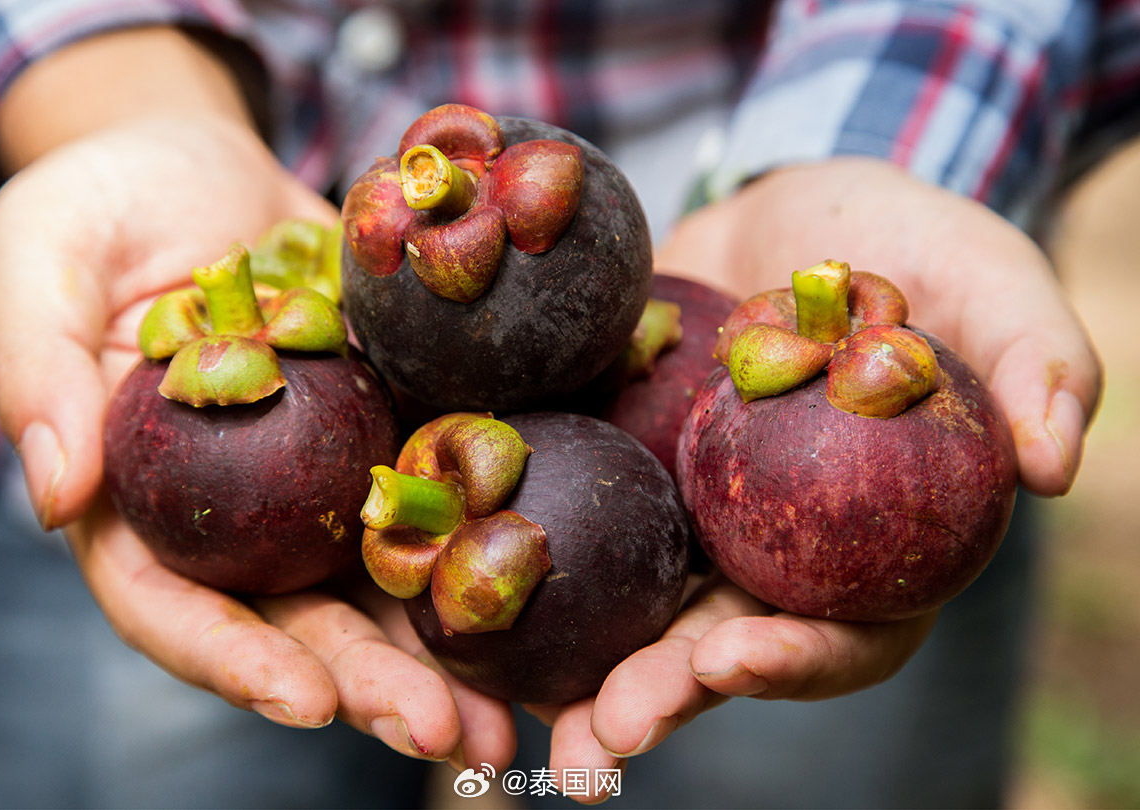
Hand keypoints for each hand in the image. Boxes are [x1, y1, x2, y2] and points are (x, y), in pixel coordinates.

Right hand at [0, 114, 516, 769]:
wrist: (203, 162)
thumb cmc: (102, 207)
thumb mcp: (43, 263)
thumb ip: (38, 373)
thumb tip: (55, 494)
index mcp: (142, 503)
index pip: (174, 605)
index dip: (234, 658)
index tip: (305, 699)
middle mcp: (241, 514)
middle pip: (301, 619)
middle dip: (372, 683)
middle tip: (446, 734)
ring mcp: (324, 477)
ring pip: (388, 580)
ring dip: (451, 651)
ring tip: (518, 710)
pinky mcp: (393, 426)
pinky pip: (449, 486)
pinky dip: (496, 536)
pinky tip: (555, 576)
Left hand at [522, 155, 1101, 802]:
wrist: (790, 203)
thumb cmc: (908, 246)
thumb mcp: (986, 281)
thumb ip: (1035, 360)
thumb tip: (1056, 463)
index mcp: (864, 548)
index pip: (846, 631)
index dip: (800, 660)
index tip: (739, 658)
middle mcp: (765, 553)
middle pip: (716, 647)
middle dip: (662, 696)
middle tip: (606, 733)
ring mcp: (681, 516)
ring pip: (628, 608)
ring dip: (573, 667)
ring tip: (517, 707)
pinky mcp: (612, 465)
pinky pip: (561, 515)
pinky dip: (509, 554)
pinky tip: (448, 577)